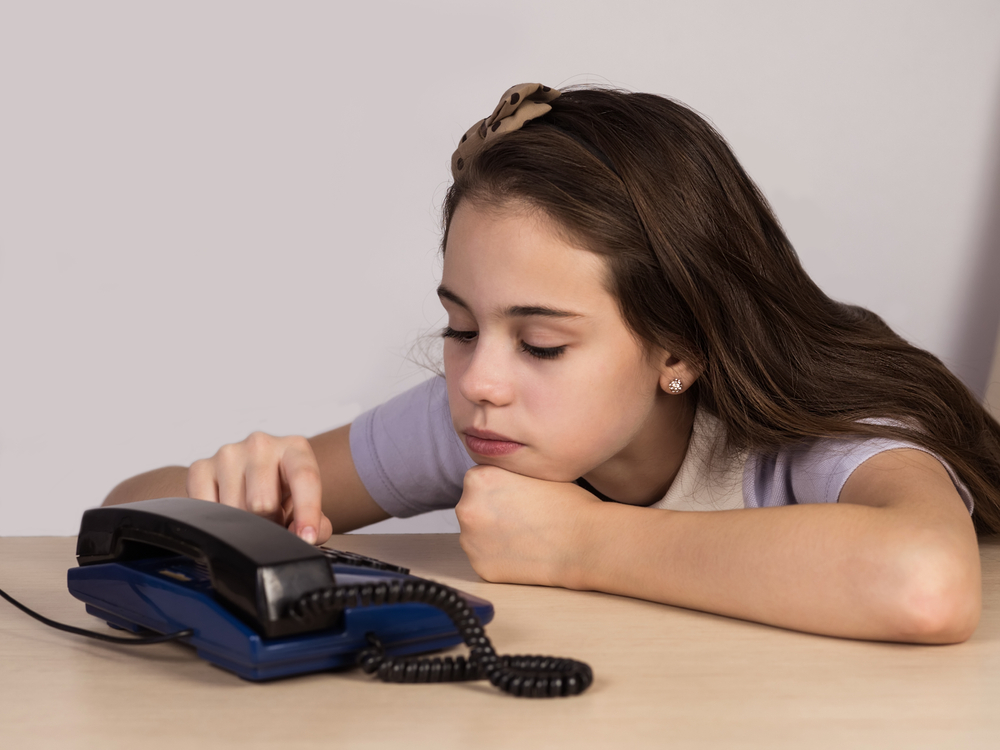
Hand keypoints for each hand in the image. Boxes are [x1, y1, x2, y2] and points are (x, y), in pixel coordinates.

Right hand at [186, 432, 332, 543]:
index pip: (304, 478)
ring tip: (252, 513)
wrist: (251, 474)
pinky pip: (205, 509)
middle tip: (272, 520)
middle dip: (269, 523)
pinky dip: (217, 521)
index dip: (307, 512)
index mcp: (294, 449)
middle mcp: (261, 444)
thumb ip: (318, 524)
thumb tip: (303, 538)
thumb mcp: (307, 504)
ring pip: (234, 510)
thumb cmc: (283, 490)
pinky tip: (229, 510)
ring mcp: (228, 454)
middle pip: (263, 503)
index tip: (307, 537)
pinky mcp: (200, 467)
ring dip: (244, 524)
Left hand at [455, 465, 601, 588]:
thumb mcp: (532, 471)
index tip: (518, 497)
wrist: (584, 542)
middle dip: (492, 512)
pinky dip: (499, 557)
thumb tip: (496, 479)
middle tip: (522, 517)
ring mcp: (470, 541)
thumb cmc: (567, 504)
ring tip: (524, 535)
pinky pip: (485, 558)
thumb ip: (506, 472)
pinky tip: (523, 552)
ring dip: (493, 535)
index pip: (478, 481)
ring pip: (476, 534)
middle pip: (473, 507)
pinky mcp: (481, 567)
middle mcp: (466, 508)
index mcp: (477, 478)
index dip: (500, 489)